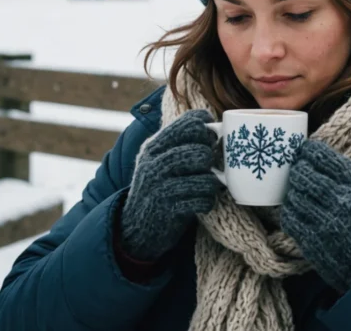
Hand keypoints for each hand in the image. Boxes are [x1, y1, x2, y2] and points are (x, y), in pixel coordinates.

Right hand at [120, 109, 222, 261]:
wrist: (135, 226)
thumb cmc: (158, 187)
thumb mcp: (159, 161)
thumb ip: (180, 145)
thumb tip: (215, 131)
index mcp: (154, 146)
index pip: (189, 124)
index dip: (207, 128)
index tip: (210, 138)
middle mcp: (154, 163)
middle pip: (200, 152)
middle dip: (211, 159)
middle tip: (208, 166)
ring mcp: (160, 187)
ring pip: (205, 178)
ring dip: (212, 183)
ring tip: (207, 186)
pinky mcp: (168, 210)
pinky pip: (202, 201)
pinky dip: (207, 201)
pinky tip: (201, 202)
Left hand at [280, 138, 350, 292]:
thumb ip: (344, 174)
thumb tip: (313, 153)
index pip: (324, 157)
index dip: (308, 151)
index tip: (303, 152)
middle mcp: (341, 200)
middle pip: (303, 174)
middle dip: (297, 172)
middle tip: (297, 174)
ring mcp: (326, 220)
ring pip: (293, 195)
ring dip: (293, 194)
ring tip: (299, 196)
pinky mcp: (312, 239)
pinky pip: (289, 217)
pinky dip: (289, 213)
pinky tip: (297, 214)